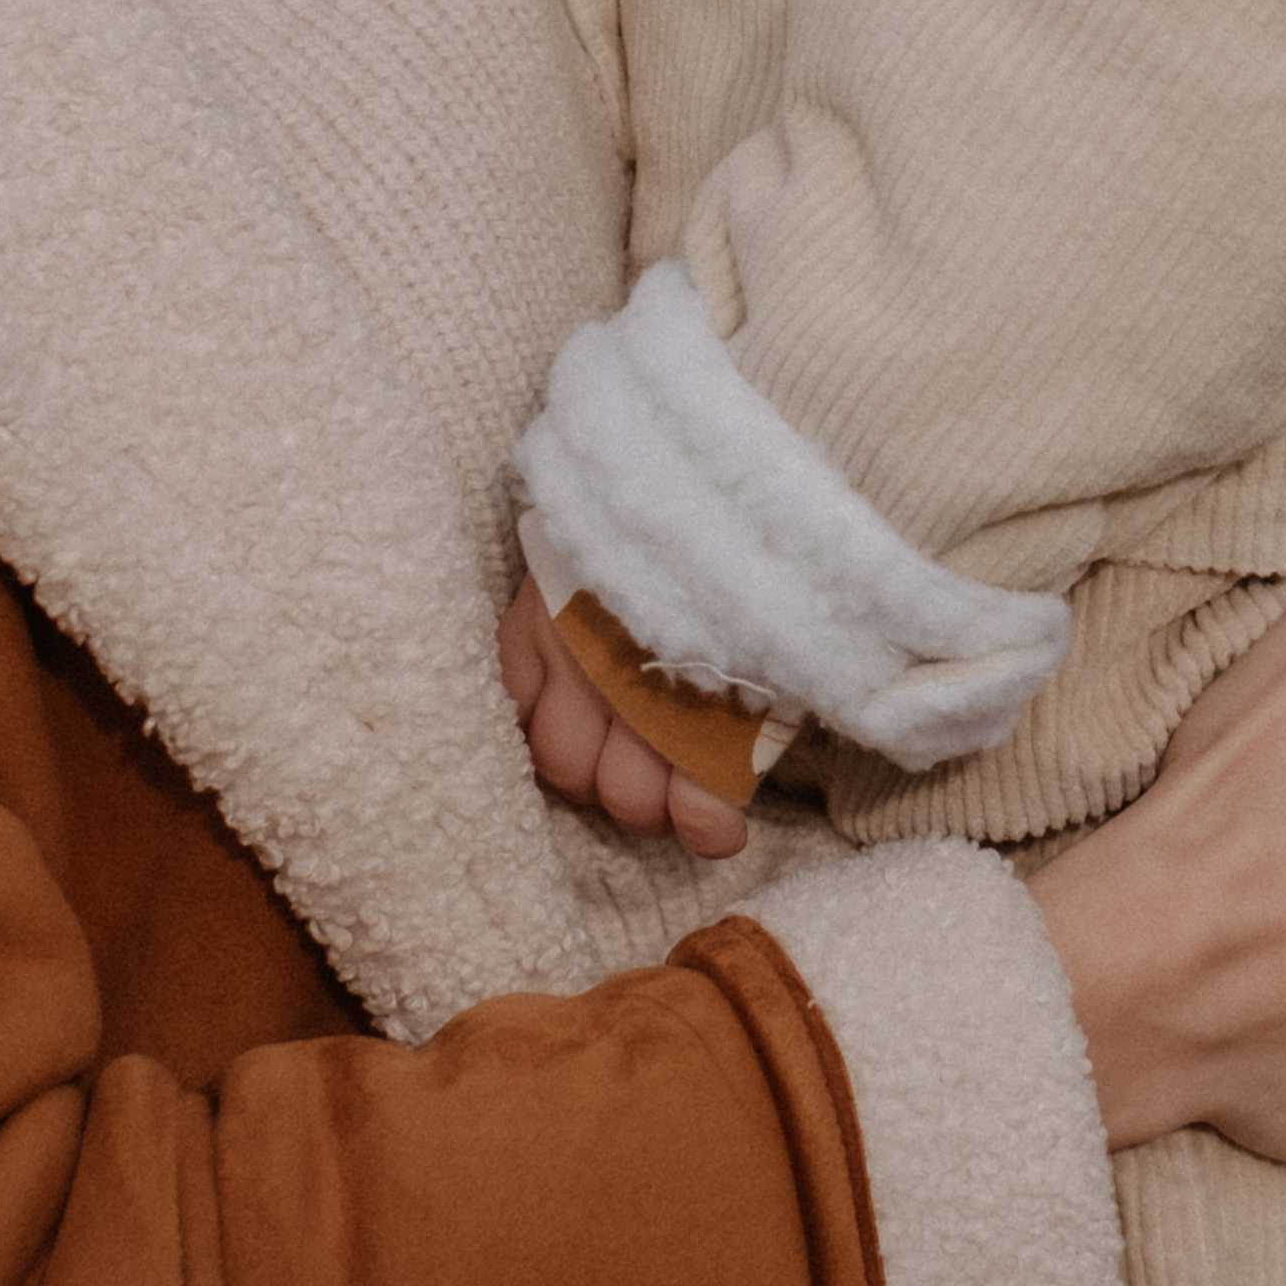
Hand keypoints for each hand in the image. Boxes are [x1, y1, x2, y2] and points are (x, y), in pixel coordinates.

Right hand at [497, 573, 749, 859]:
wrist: (702, 453)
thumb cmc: (748, 555)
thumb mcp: (775, 641)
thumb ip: (760, 717)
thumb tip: (731, 811)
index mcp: (712, 690)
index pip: (696, 798)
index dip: (703, 825)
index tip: (719, 831)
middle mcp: (635, 680)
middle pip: (619, 791)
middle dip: (645, 803)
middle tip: (662, 789)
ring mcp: (572, 645)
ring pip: (559, 762)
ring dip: (588, 773)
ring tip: (611, 752)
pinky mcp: (531, 611)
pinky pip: (510, 696)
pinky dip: (530, 714)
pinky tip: (559, 708)